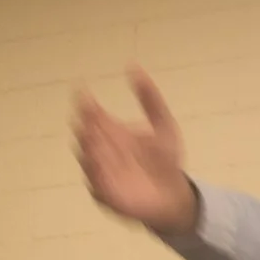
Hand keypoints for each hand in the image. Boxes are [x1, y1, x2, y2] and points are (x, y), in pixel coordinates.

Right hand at [74, 67, 197, 235]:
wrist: (176, 194)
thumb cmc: (166, 160)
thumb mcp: (164, 124)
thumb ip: (150, 98)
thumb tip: (133, 65)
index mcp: (112, 132)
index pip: (91, 114)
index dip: (86, 103)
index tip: (83, 91)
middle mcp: (102, 150)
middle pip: (84, 135)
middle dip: (87, 127)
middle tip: (95, 120)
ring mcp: (101, 173)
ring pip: (86, 158)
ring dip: (91, 148)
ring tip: (98, 138)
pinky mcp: (106, 195)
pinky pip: (95, 184)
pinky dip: (97, 174)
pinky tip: (102, 164)